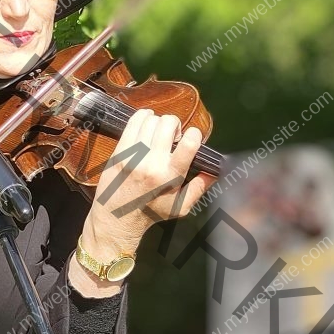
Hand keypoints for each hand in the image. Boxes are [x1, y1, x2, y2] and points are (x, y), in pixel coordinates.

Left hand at [83, 109, 217, 260]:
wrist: (117, 217)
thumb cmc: (151, 211)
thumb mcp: (180, 207)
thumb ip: (199, 188)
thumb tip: (215, 172)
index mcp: (170, 176)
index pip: (188, 144)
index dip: (195, 134)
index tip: (192, 137)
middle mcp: (152, 163)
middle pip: (168, 124)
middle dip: (175, 124)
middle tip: (173, 135)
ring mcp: (133, 155)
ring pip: (150, 120)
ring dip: (158, 121)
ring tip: (158, 131)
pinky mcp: (120, 151)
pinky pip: (133, 122)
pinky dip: (142, 116)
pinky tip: (146, 121)